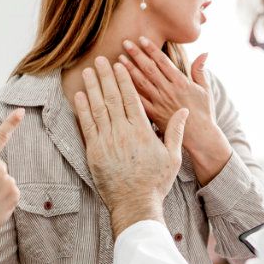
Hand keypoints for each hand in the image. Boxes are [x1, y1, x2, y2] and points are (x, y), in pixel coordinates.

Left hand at [75, 56, 188, 236]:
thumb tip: (184, 111)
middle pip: (112, 97)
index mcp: (142, 130)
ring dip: (92, 87)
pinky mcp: (94, 151)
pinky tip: (79, 95)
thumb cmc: (156, 181)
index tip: (120, 65)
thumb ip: (176, 131)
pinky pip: (87, 125)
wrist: (135, 204)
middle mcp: (123, 132)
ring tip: (87, 71)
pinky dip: (82, 108)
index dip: (124, 79)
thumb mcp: (173, 156)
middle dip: (106, 76)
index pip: (132, 98)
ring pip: (97, 107)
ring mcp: (106, 141)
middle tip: (99, 59)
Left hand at [120, 37, 231, 183]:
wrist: (200, 138)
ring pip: (140, 84)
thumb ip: (200, 71)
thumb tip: (204, 53)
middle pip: (149, 70)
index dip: (151, 50)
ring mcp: (159, 104)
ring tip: (117, 59)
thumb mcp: (206, 90)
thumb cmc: (204, 113)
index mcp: (181, 84)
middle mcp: (168, 92)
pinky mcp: (153, 116)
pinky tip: (117, 84)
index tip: (141, 39)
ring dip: (128, 70)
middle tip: (125, 43)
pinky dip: (127, 92)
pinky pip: (137, 102)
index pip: (163, 62)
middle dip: (136, 55)